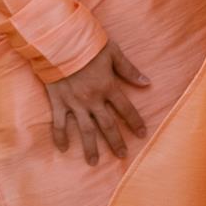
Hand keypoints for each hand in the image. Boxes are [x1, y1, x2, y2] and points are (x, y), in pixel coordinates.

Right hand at [45, 40, 148, 165]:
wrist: (60, 42)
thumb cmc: (88, 45)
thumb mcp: (114, 53)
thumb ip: (130, 70)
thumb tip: (147, 83)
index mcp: (108, 87)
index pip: (125, 109)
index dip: (135, 122)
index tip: (142, 134)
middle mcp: (93, 99)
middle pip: (107, 125)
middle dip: (116, 141)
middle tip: (122, 155)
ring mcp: (74, 103)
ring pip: (84, 130)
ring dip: (90, 147)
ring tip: (94, 163)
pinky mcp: (58, 102)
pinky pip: (59, 123)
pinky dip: (60, 136)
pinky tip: (63, 149)